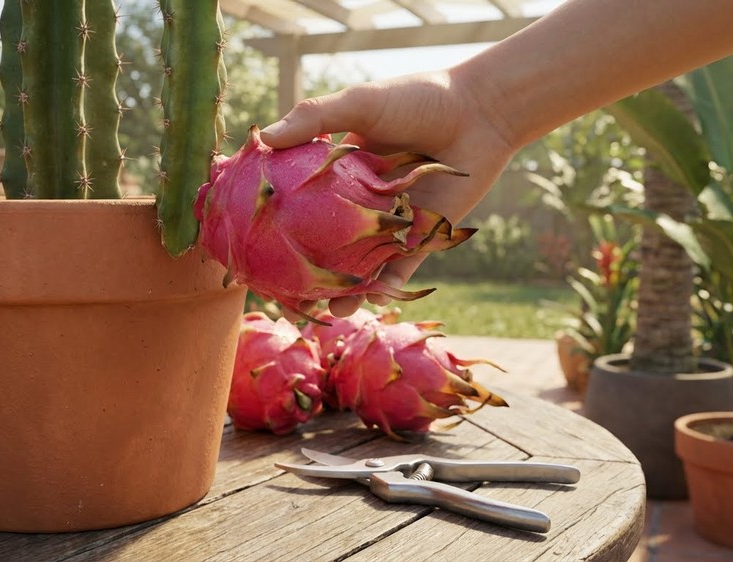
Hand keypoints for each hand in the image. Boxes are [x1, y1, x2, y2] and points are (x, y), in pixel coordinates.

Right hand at [260, 70, 516, 317]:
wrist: (479, 111)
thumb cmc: (418, 98)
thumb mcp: (360, 102)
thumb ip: (315, 118)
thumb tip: (264, 136)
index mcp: (337, 174)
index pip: (298, 206)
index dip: (276, 228)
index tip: (252, 249)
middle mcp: (359, 203)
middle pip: (325, 246)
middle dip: (308, 275)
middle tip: (287, 298)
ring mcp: (389, 223)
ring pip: (360, 266)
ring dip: (346, 291)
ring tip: (332, 310)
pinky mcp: (422, 236)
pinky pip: (401, 268)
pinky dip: (387, 286)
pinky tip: (373, 298)